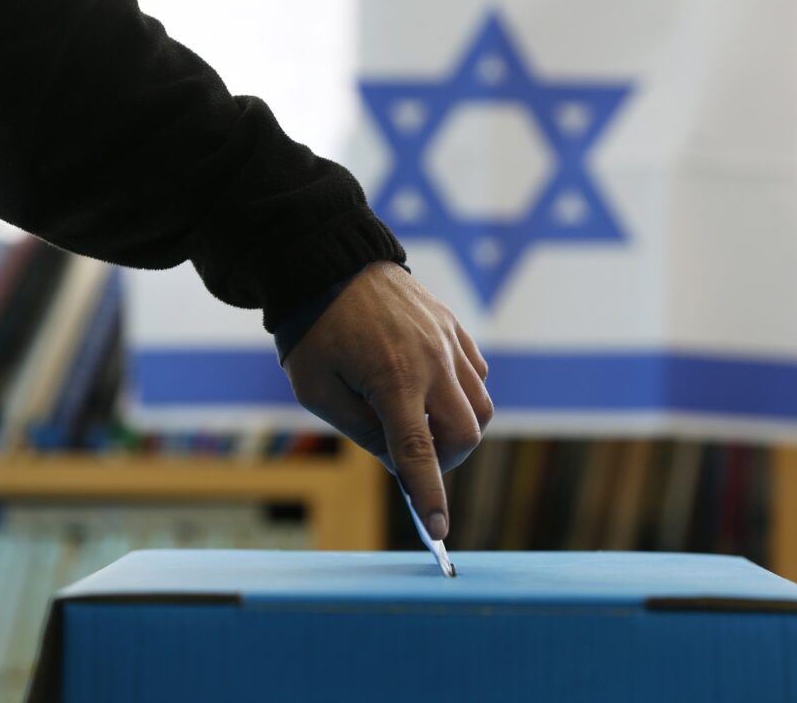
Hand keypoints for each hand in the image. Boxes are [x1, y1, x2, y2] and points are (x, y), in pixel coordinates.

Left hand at [283, 261, 492, 539]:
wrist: (330, 263)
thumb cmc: (315, 331)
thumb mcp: (318, 391)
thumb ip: (361, 431)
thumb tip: (400, 461)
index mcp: (393, 380)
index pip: (419, 453)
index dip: (429, 497)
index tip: (438, 532)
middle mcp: (432, 362)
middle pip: (466, 434)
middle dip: (445, 461)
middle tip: (413, 460)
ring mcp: (449, 343)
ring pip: (482, 407)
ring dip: (458, 430)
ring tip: (421, 423)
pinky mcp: (455, 328)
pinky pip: (478, 375)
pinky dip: (464, 397)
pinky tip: (432, 392)